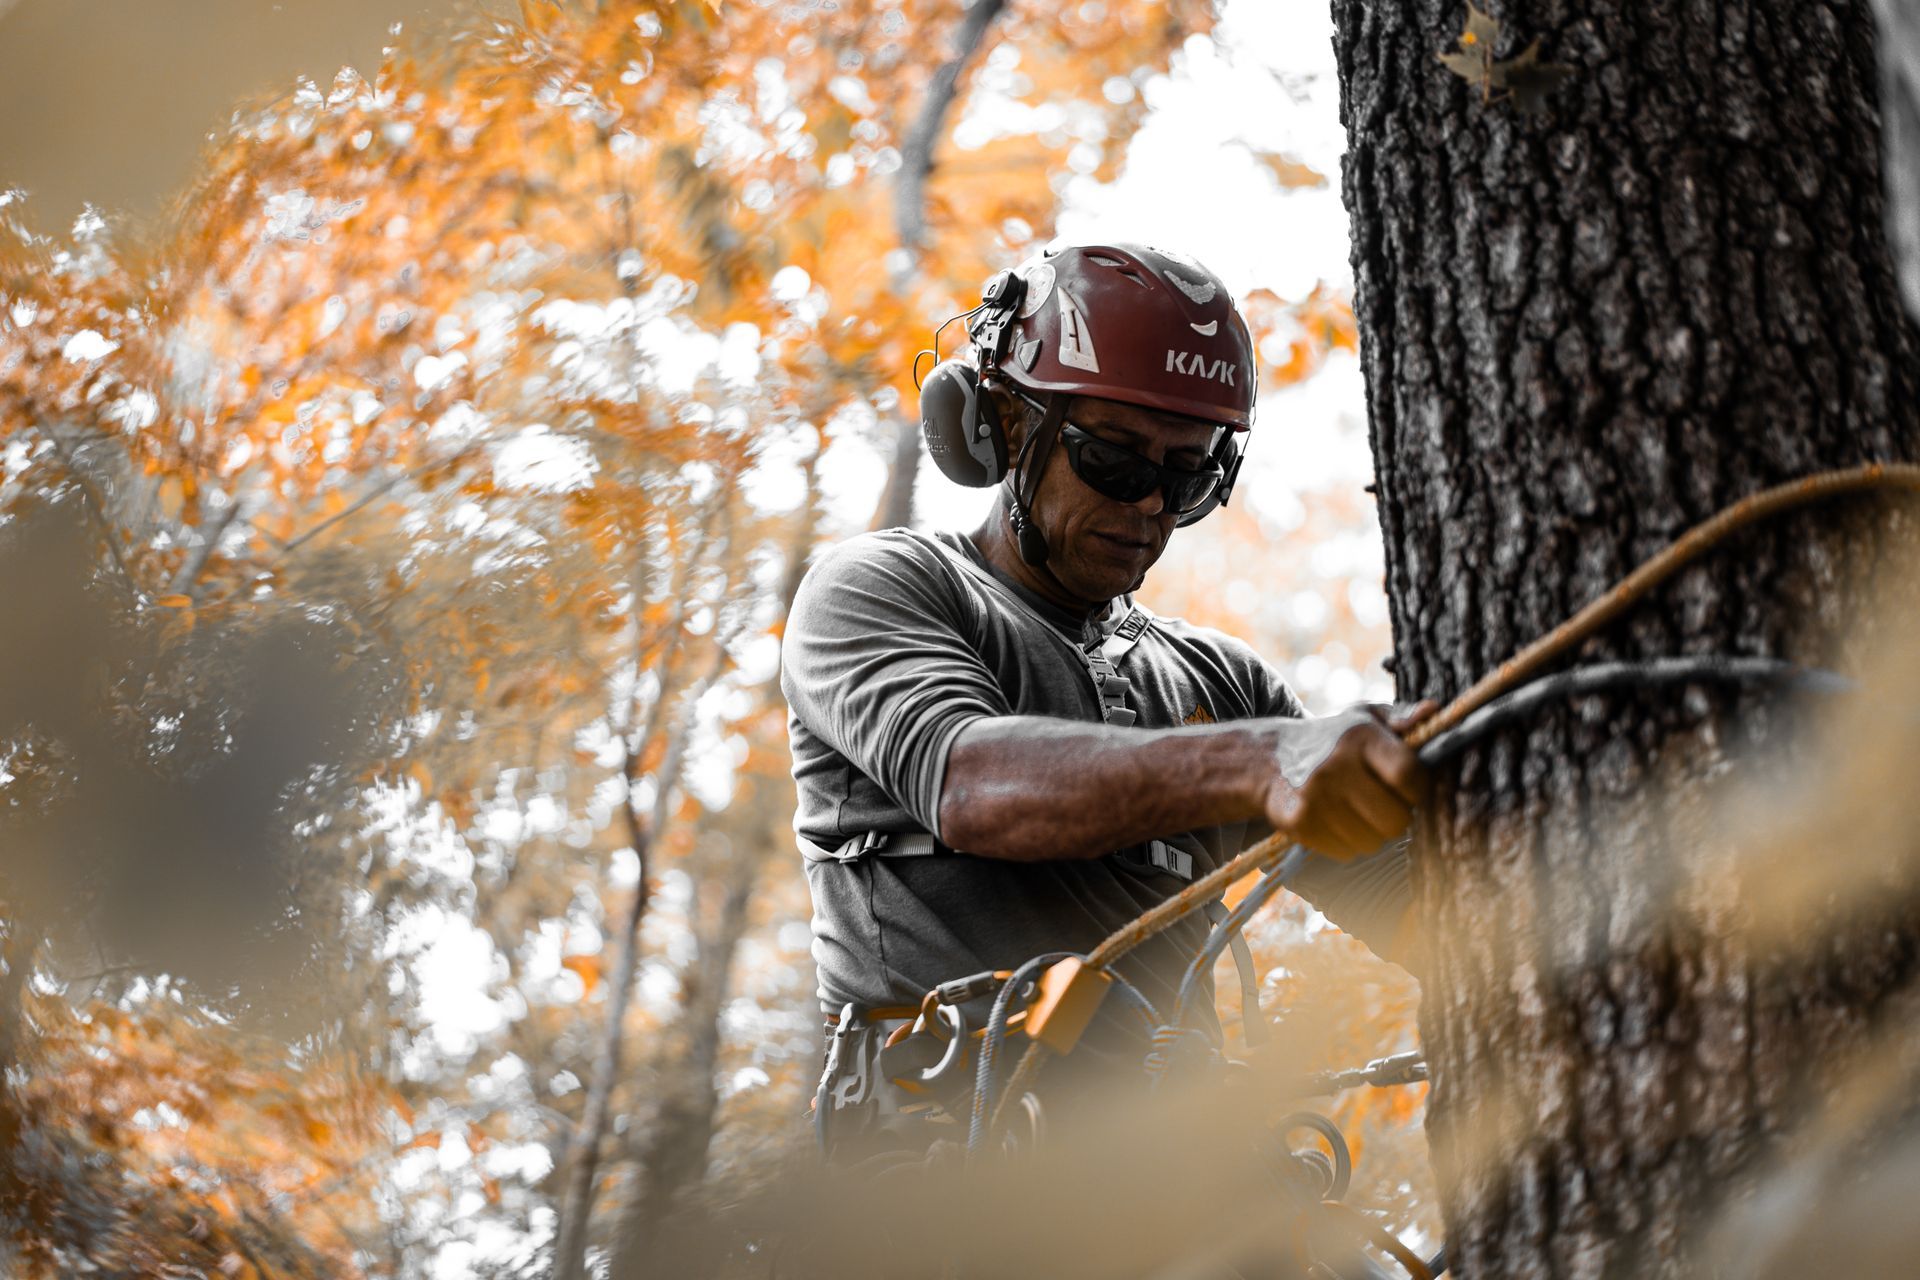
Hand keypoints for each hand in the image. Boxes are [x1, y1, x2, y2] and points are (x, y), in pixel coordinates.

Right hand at [1259, 701, 1433, 860]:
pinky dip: (1346, 844)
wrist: (1270, 760)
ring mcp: (1316, 796)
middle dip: (1396, 816)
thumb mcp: (1365, 718)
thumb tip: (1433, 710)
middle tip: (1383, 803)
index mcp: (1360, 736)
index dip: (1418, 789)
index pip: (1409, 775)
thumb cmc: (1333, 740)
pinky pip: (1346, 852)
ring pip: (1372, 842)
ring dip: (1372, 833)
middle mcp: (1337, 765)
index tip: (1409, 787)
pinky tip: (1336, 822)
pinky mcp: (1301, 823)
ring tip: (1358, 813)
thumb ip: (1402, 717)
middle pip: (1396, 820)